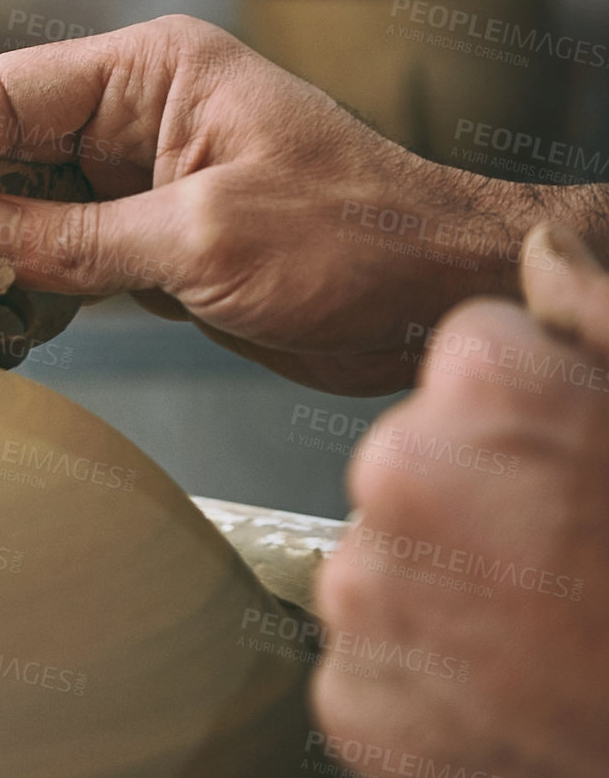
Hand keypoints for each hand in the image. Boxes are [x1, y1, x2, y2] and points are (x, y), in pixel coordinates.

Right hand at [0, 15, 571, 393]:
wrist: (440, 295)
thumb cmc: (359, 239)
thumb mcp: (205, 237)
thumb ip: (75, 238)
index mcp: (150, 72)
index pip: (7, 91)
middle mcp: (137, 111)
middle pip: (6, 144)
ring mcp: (142, 172)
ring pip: (27, 197)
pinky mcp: (152, 229)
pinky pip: (64, 242)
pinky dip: (28, 277)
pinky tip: (3, 319)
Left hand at [311, 223, 608, 777]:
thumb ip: (590, 319)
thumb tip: (542, 244)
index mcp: (483, 391)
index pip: (465, 358)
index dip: (520, 408)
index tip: (560, 459)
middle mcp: (399, 471)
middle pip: (409, 458)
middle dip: (469, 497)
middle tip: (553, 561)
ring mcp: (367, 588)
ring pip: (385, 558)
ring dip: (442, 590)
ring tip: (532, 633)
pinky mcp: (352, 693)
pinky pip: (373, 659)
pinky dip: (422, 678)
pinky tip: (495, 688)